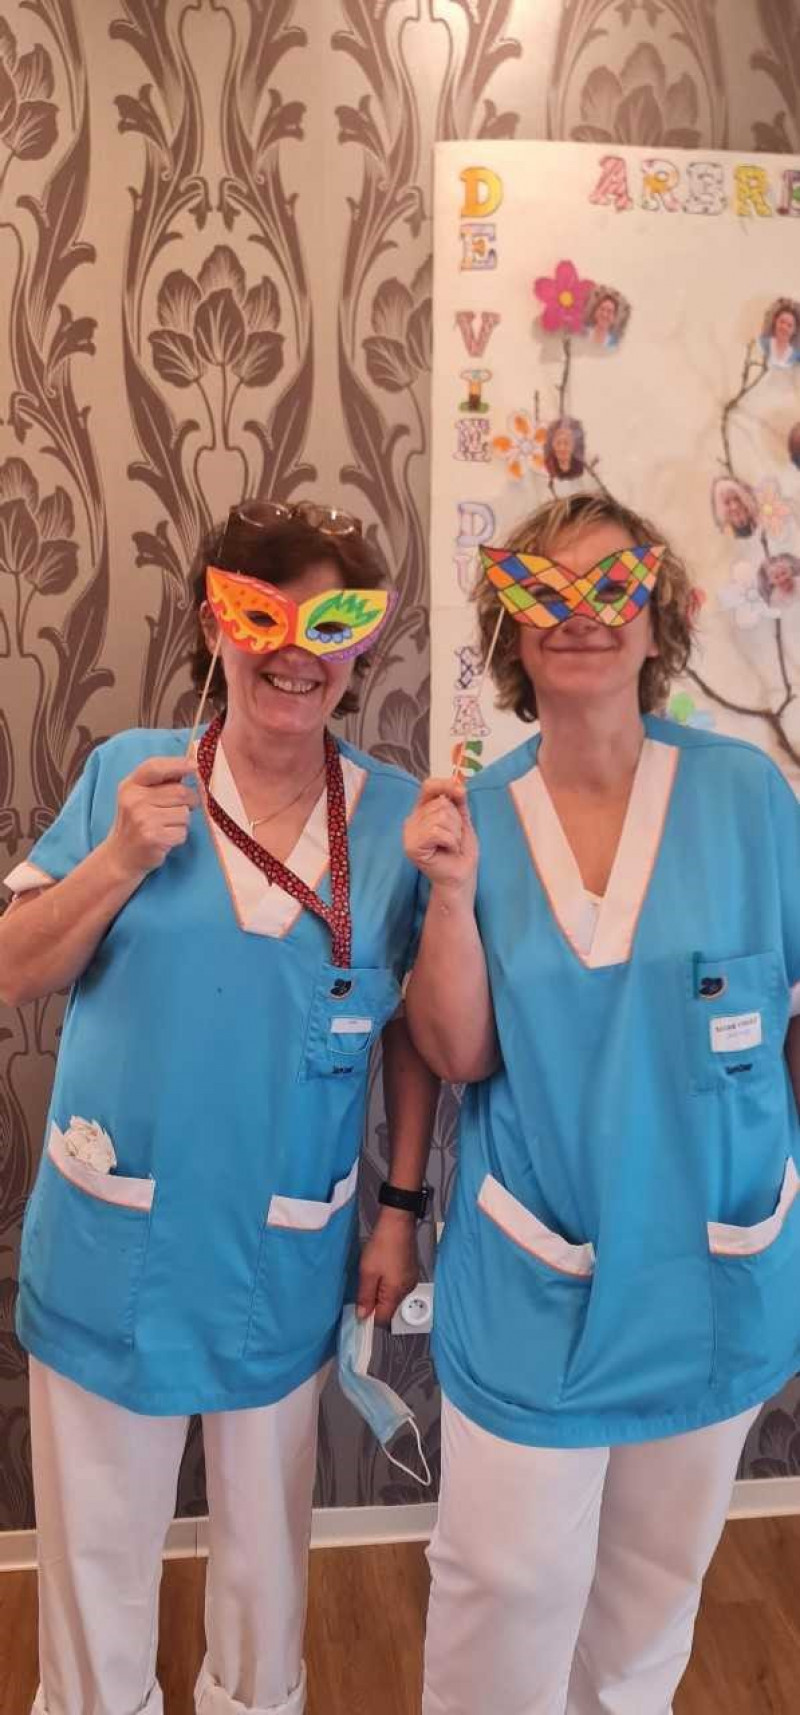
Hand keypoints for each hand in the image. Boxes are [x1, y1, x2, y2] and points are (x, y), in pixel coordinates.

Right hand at [104, 756, 198, 883]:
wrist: (121, 856)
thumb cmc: (136, 822)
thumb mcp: (139, 796)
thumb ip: (160, 782)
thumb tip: (190, 766)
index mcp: (130, 785)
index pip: (155, 767)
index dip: (177, 764)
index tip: (194, 766)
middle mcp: (134, 800)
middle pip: (180, 792)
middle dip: (189, 800)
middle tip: (183, 808)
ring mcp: (143, 819)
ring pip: (184, 813)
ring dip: (183, 821)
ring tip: (167, 825)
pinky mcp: (153, 837)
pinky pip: (182, 832)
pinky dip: (179, 836)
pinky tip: (165, 838)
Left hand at [357, 1208, 419, 1326]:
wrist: (397, 1222)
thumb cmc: (383, 1245)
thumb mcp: (367, 1272)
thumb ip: (365, 1296)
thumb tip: (363, 1316)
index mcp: (397, 1293)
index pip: (383, 1319)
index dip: (369, 1316)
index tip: (358, 1308)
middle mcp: (407, 1290)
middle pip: (389, 1307)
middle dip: (375, 1301)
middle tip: (364, 1284)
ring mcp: (410, 1280)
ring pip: (393, 1296)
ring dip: (381, 1290)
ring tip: (372, 1272)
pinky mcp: (411, 1271)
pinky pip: (397, 1285)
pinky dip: (388, 1282)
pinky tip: (381, 1268)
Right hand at [403, 778, 478, 894]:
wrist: (461, 876)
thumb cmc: (460, 850)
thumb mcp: (462, 819)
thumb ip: (458, 801)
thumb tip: (458, 785)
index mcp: (421, 811)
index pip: (428, 787)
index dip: (445, 785)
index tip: (461, 792)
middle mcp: (412, 820)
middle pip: (440, 804)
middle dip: (456, 822)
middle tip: (453, 838)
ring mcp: (409, 834)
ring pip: (440, 817)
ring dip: (454, 833)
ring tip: (451, 845)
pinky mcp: (412, 846)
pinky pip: (437, 831)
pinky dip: (450, 841)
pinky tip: (447, 850)